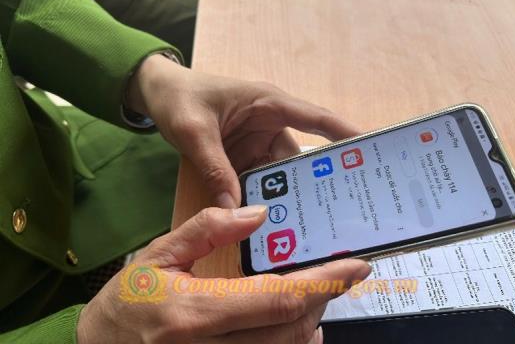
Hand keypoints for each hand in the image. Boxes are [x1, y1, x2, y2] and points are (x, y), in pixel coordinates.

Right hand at [77, 205, 370, 342]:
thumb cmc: (127, 300)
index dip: (324, 283)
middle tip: (339, 271)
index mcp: (195, 312)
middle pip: (291, 328)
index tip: (356, 266)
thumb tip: (257, 214)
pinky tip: (300, 322)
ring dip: (312, 318)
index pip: (277, 298)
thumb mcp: (158, 254)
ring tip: (321, 289)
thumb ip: (207, 231)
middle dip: (323, 297)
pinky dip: (295, 342)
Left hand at [127, 55, 359, 207]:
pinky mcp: (245, 155)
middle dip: (314, 181)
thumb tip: (235, 208)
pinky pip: (261, 178)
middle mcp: (270, 123)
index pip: (314, 118)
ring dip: (287, 195)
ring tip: (303, 224)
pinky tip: (271, 219)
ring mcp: (258, 141)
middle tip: (335, 210)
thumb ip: (214, 167)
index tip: (372, 148)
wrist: (156, 94)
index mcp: (268, 103)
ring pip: (281, 172)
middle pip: (300, 156)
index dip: (344, 132)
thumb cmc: (179, 99)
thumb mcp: (194, 131)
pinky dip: (265, 196)